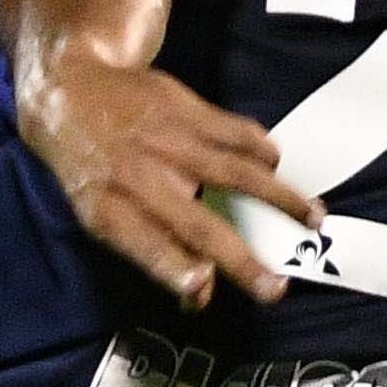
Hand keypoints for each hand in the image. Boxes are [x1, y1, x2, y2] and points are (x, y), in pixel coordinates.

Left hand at [13, 48, 319, 311]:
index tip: (203, 289)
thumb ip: (149, 252)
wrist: (72, 89)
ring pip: (235, 172)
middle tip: (275, 289)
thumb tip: (200, 296)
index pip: (144, 247)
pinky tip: (278, 166)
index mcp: (108, 210)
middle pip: (196, 225)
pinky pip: (237, 132)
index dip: (173, 268)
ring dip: (279, 199)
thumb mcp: (100, 212)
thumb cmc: (93, 168)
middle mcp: (139, 176)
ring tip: (314, 219)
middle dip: (238, 260)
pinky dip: (263, 151)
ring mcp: (167, 140)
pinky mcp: (186, 109)